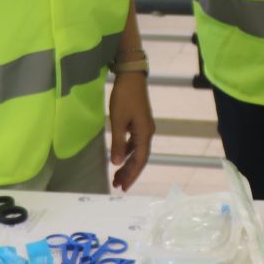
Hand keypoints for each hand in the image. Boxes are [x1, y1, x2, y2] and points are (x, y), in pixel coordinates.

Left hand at [108, 72, 154, 190]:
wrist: (131, 76)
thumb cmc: (124, 97)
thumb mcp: (118, 120)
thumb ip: (117, 142)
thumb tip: (116, 163)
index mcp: (145, 133)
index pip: (140, 160)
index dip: (132, 175)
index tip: (123, 187)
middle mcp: (147, 132)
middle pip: (140, 158)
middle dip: (129, 173)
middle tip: (118, 186)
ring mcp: (144, 127)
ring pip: (137, 151)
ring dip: (127, 164)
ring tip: (117, 176)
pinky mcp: (139, 122)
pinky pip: (134, 143)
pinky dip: (126, 152)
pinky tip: (118, 157)